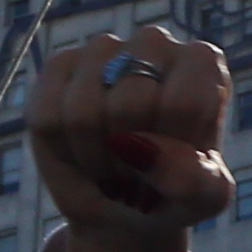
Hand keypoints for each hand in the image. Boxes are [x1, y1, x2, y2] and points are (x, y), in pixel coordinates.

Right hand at [30, 21, 234, 251]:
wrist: (125, 208)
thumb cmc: (173, 193)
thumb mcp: (203, 199)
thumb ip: (191, 179)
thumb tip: (142, 148)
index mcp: (202, 64)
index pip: (183, 103)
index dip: (171, 153)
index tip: (174, 166)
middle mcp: (155, 43)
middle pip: (129, 104)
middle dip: (128, 159)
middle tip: (137, 171)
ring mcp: (103, 49)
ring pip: (82, 111)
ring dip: (95, 157)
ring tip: (111, 162)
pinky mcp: (60, 66)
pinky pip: (48, 116)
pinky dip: (62, 149)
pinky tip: (80, 148)